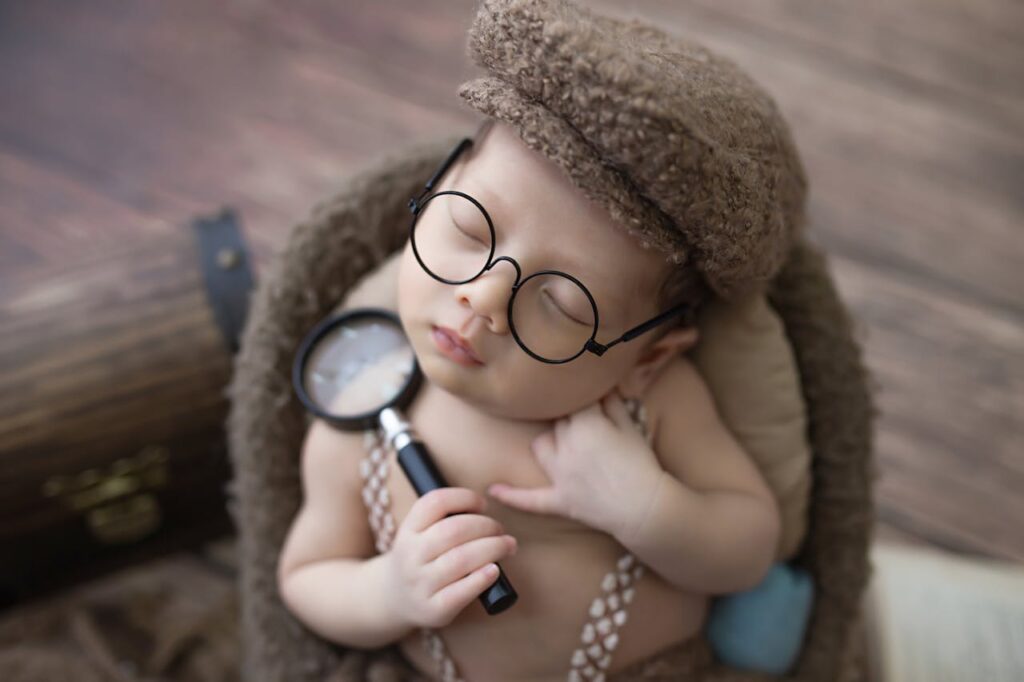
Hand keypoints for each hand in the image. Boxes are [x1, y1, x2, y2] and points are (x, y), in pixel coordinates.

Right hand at [382, 487, 517, 629]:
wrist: (395, 599)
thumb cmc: (421, 559)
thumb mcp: (419, 533)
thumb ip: (444, 518)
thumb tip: (484, 511)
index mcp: (408, 530)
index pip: (435, 502)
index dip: (465, 497)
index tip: (482, 504)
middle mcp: (410, 555)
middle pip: (454, 530)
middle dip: (486, 525)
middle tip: (500, 530)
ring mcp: (420, 584)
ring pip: (462, 559)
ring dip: (493, 548)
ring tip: (507, 546)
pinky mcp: (434, 609)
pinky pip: (462, 591)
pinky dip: (483, 578)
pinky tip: (495, 571)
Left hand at [488, 389, 663, 537]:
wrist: (646, 507)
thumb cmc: (642, 464)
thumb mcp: (631, 426)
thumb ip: (613, 403)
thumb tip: (602, 385)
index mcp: (587, 424)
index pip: (576, 401)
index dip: (587, 404)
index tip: (595, 405)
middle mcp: (567, 445)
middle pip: (558, 422)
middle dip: (572, 422)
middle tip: (592, 430)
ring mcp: (559, 475)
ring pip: (540, 446)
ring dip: (549, 442)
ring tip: (565, 445)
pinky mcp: (559, 500)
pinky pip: (530, 499)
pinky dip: (512, 495)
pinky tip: (492, 490)